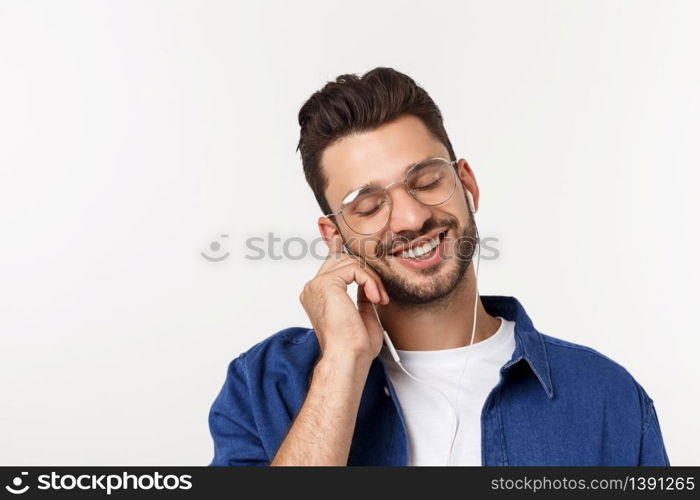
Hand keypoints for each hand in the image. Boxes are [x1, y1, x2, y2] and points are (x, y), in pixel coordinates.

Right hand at [299, 235, 389, 362]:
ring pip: (351, 263)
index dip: (335, 249)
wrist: (349, 357)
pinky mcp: (326, 283)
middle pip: (342, 260)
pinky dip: (370, 282)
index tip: (337, 237)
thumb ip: (362, 295)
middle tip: (380, 296)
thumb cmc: (355, 345)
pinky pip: (355, 269)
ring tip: (380, 300)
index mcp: (317, 296)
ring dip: (372, 280)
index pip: (329, 266)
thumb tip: (368, 282)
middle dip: (367, 273)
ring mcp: (316, 285)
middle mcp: (313, 288)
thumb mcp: (362, 314)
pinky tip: (376, 299)